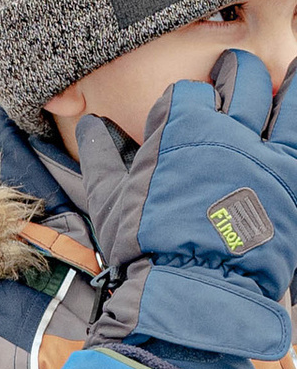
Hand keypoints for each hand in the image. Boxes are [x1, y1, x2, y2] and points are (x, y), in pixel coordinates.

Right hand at [102, 49, 296, 368]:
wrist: (191, 295)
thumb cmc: (145, 250)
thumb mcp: (111, 202)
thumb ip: (101, 157)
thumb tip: (92, 124)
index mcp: (180, 131)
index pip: (188, 91)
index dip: (186, 95)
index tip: (187, 103)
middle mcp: (226, 133)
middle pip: (239, 79)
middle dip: (233, 72)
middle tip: (232, 73)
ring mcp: (265, 155)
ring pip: (282, 95)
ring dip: (282, 81)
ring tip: (285, 72)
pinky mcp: (291, 179)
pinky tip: (296, 98)